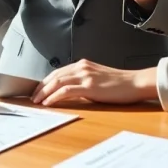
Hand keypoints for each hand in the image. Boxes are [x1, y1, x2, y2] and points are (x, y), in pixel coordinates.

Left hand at [31, 59, 157, 106]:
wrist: (135, 83)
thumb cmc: (120, 84)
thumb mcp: (98, 79)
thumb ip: (84, 82)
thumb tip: (71, 92)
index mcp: (83, 65)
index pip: (58, 72)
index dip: (46, 81)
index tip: (38, 90)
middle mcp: (82, 67)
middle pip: (54, 76)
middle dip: (41, 87)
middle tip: (32, 97)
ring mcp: (85, 76)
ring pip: (57, 82)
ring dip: (44, 92)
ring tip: (36, 101)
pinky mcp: (89, 86)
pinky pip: (65, 91)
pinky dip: (54, 96)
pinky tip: (48, 103)